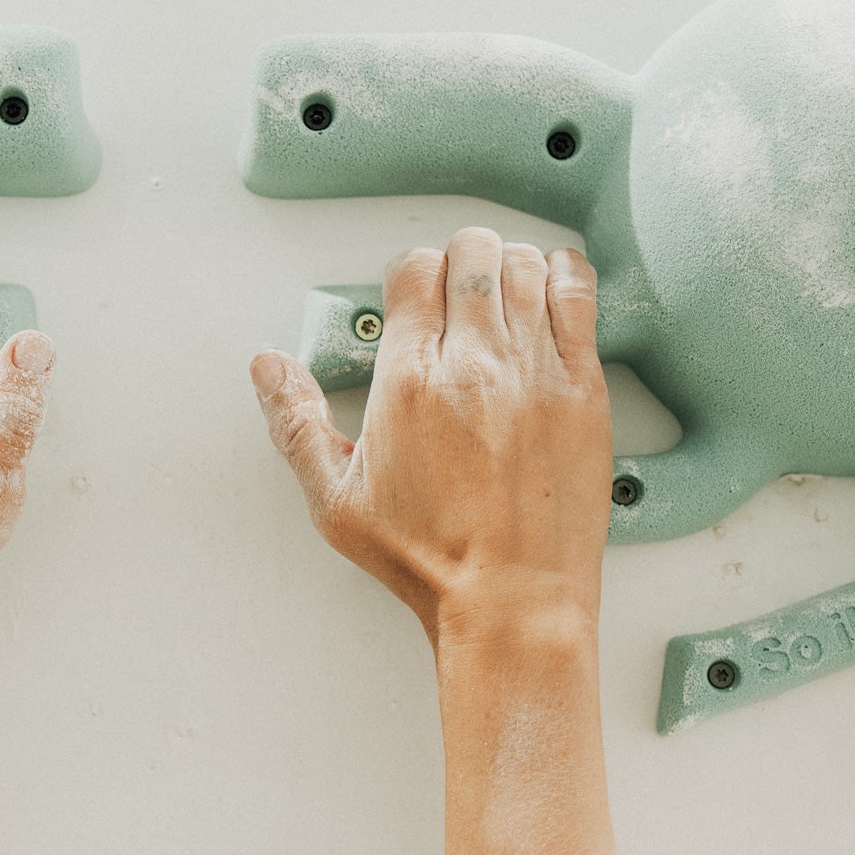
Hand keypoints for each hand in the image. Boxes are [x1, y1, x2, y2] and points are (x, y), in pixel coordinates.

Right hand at [251, 226, 609, 651]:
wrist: (513, 600)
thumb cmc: (432, 560)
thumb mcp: (337, 500)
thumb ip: (297, 423)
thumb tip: (270, 369)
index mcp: (409, 384)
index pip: (413, 269)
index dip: (409, 271)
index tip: (412, 294)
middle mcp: (475, 366)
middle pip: (471, 254)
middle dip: (458, 258)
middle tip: (457, 287)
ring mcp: (536, 372)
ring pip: (525, 265)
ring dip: (508, 264)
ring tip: (501, 289)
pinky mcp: (584, 389)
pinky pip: (580, 295)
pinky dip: (564, 276)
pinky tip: (551, 289)